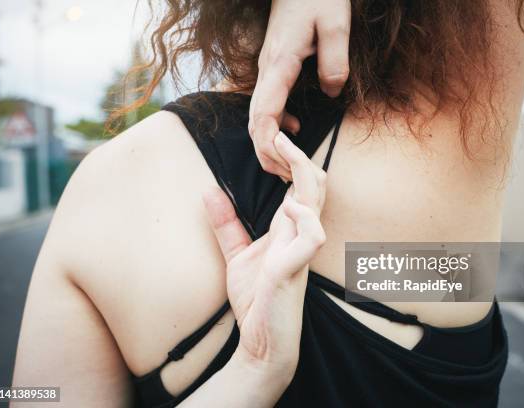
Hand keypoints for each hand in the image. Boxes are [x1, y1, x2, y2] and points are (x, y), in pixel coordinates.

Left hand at [203, 132, 326, 378]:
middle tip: (278, 136)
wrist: (260, 344)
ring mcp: (300, 250)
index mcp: (287, 229)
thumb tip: (208, 191)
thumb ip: (226, 225)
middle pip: (314, 185)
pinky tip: (288, 206)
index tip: (273, 140)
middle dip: (300, 157)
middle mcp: (298, 234)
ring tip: (283, 152)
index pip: (300, 186)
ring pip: (315, 202)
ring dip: (303, 173)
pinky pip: (312, 236)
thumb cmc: (256, 301)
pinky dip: (304, 216)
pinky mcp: (296, 268)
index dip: (292, 161)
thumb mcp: (235, 256)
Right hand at [249, 0, 350, 179]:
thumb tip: (331, 93)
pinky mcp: (274, 69)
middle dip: (267, 154)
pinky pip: (266, 104)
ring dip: (268, 143)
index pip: (264, 114)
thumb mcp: (335, 25)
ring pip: (257, 116)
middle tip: (289, 177)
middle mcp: (267, 71)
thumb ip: (334, 63)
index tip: (285, 166)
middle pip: (255, 122)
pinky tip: (293, 132)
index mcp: (279, 64)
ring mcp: (267, 70)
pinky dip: (274, 126)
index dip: (269, 146)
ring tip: (288, 165)